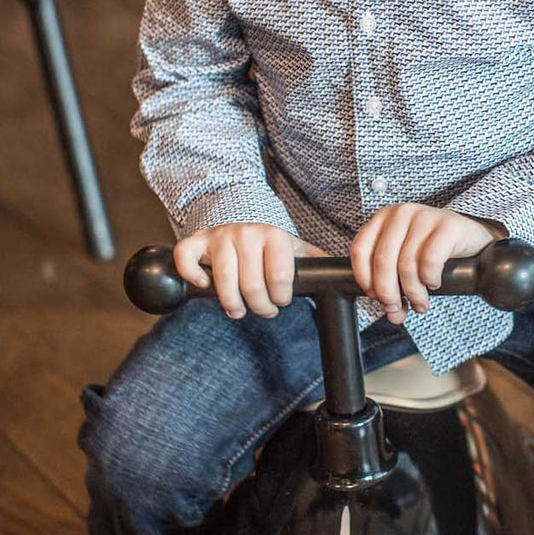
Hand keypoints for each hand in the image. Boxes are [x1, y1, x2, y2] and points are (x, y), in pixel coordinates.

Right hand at [174, 224, 323, 319]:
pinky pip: (187, 257)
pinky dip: (192, 274)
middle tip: (263, 309)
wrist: (242, 225)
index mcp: (275, 236)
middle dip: (259, 306)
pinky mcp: (197, 241)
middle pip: (252, 285)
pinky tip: (204, 285)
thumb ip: (318, 263)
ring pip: (223, 279)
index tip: (281, 301)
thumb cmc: (270, 247)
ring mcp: (221, 236)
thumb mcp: (296, 250)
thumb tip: (346, 277)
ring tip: (238, 309)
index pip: (280, 278)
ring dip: (231, 303)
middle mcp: (247, 233)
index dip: (281, 298)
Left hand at [350, 205, 503, 324]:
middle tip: (398, 310)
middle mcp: (401, 213)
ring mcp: (424, 216)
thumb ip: (393, 285)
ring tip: (420, 304)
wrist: (471, 238)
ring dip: (413, 293)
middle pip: (382, 261)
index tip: (375, 297)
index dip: (364, 279)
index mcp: (383, 218)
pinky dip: (430, 279)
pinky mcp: (447, 225)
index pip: (360, 250)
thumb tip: (393, 314)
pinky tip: (433, 284)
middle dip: (389, 293)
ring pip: (407, 265)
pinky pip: (430, 260)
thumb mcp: (406, 261)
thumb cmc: (434, 250)